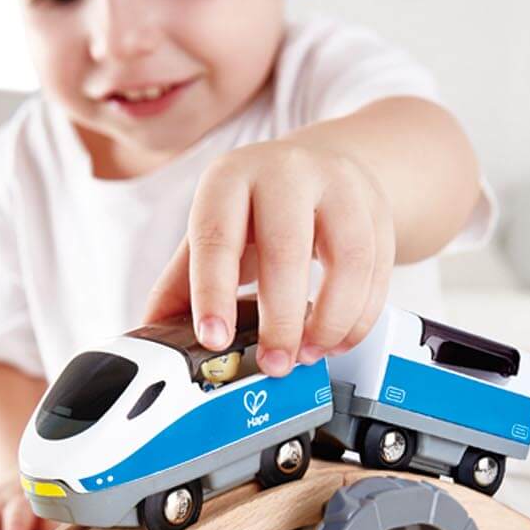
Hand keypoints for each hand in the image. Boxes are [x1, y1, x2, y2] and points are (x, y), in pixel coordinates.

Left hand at [142, 139, 394, 375]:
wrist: (325, 165)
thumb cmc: (259, 207)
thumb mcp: (215, 228)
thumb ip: (182, 282)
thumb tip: (151, 336)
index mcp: (230, 178)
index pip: (217, 237)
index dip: (212, 293)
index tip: (213, 340)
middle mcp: (286, 173)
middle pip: (287, 249)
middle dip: (281, 320)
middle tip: (274, 365)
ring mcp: (340, 187)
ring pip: (348, 261)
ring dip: (330, 322)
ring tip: (310, 354)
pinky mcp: (378, 210)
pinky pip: (379, 272)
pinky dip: (359, 318)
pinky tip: (337, 340)